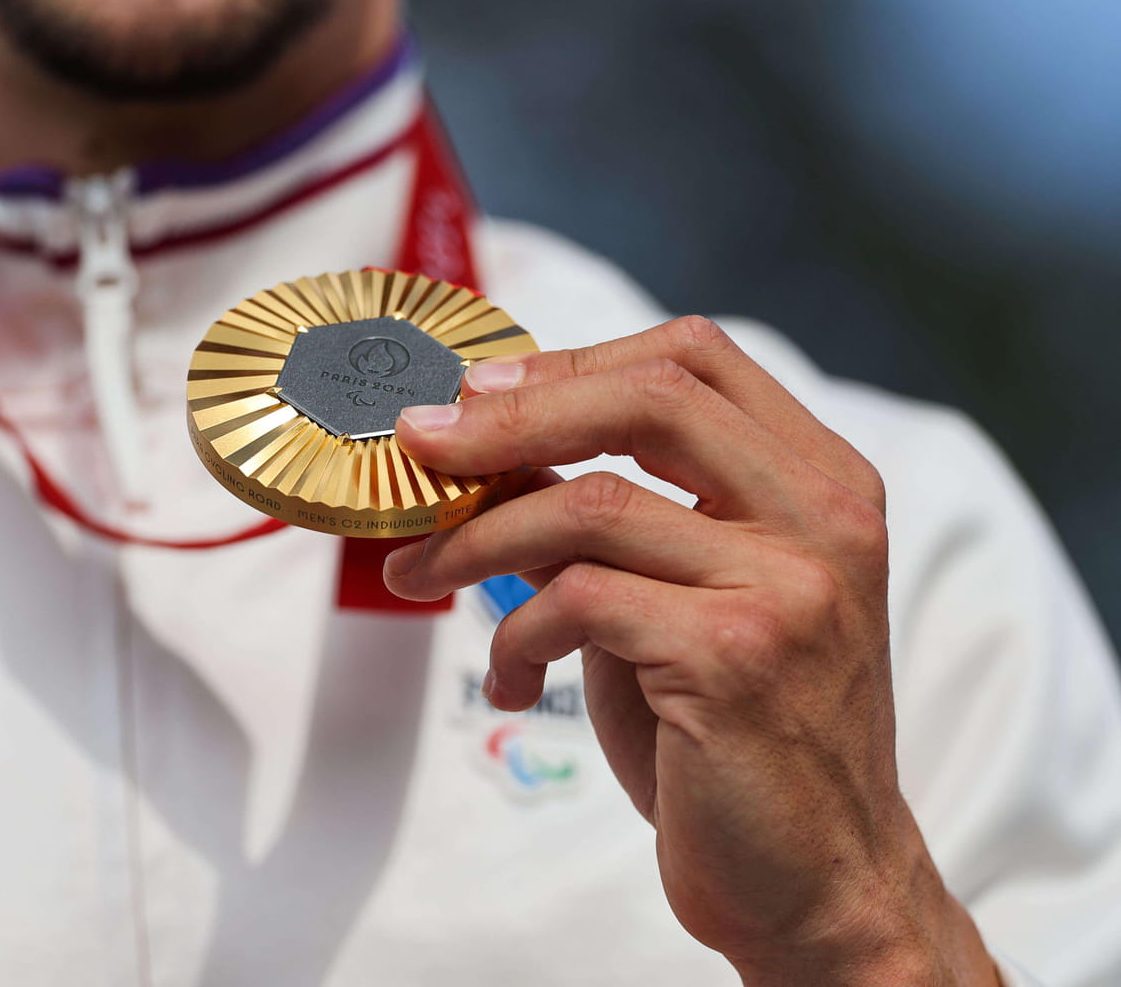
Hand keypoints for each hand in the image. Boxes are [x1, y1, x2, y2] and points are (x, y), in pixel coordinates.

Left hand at [386, 317, 999, 985]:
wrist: (817, 883)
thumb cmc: (735, 739)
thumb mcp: (680, 603)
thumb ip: (613, 522)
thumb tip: (489, 450)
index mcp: (822, 485)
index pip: (696, 359)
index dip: (574, 361)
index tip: (479, 392)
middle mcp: (824, 519)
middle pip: (649, 397)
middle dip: (510, 416)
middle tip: (419, 446)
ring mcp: (790, 586)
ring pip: (591, 506)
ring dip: (477, 540)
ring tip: (419, 574)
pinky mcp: (736, 657)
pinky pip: (578, 600)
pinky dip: (515, 633)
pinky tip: (508, 679)